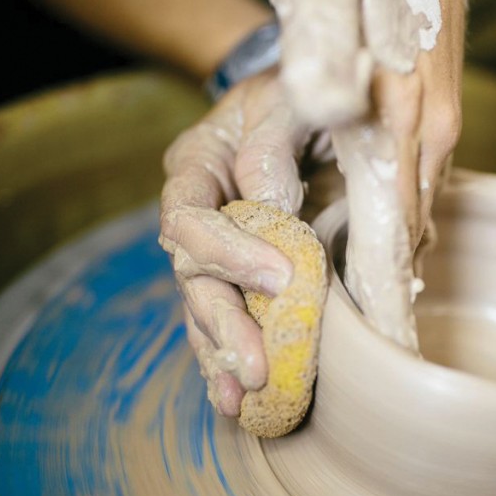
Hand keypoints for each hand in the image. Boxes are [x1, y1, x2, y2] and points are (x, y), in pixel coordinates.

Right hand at [159, 71, 326, 415]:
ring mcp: (214, 248)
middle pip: (192, 276)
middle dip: (224, 323)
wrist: (306, 105)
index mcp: (195, 166)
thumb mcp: (287, 100)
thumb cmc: (296, 95)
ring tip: (242, 400)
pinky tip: (242, 399)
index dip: (228, 253)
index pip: (190, 218)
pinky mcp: (241, 274)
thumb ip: (273, 145)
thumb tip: (271, 206)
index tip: (279, 279)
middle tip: (255, 366)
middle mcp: (194, 213)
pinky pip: (229, 318)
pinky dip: (232, 357)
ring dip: (223, 354)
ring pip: (205, 307)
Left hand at [264, 0, 466, 331]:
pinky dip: (397, 228)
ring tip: (369, 320)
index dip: (380, 302)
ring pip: (414, 215)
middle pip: (407, 238)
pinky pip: (416, 188)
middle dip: (381, 301)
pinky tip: (379, 246)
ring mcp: (436, 121)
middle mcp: (426, 130)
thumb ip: (316, 56)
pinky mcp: (432, 111)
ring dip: (389, 268)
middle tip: (365, 355)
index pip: (390, 235)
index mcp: (396, 114)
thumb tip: (324, 121)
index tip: (382, 358)